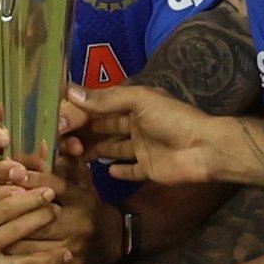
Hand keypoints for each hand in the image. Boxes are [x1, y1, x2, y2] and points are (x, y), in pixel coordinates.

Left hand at [5, 155, 115, 263]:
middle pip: (38, 219)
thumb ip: (65, 159)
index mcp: (82, 199)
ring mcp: (71, 250)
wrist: (112, 241)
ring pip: (31, 246)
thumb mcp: (82, 178)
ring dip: (4, 239)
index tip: (9, 170)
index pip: (56, 185)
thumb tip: (47, 138)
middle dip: (10, 211)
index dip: (32, 178)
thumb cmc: (87, 203)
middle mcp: (78, 224)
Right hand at [75, 84, 220, 185]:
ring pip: (112, 148)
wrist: (203, 147)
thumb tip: (70, 93)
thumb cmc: (172, 118)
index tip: (60, 119)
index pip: (101, 106)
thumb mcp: (139, 100)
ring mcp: (142, 148)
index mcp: (134, 104)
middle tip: (62, 140)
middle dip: (85, 131)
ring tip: (75, 154)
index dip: (82, 112)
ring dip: (95, 150)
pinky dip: (120, 171)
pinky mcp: (149, 169)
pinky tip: (106, 171)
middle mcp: (136, 124)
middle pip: (104, 127)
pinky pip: (130, 170)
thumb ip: (106, 99)